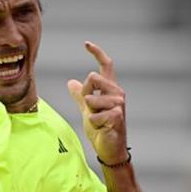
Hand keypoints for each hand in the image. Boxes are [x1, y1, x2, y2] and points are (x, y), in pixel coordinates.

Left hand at [67, 41, 128, 164]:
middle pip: (93, 78)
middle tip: (91, 110)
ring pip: (91, 99)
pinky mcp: (117, 116)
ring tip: (99, 122)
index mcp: (111, 89)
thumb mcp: (87, 110)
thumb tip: (71, 82)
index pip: (106, 66)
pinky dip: (93, 124)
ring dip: (89, 113)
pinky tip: (102, 129)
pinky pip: (93, 115)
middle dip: (85, 94)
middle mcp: (117, 92)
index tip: (86, 43)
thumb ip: (80, 96)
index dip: (97, 53)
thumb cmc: (101, 129)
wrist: (110, 148)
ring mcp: (119, 104)